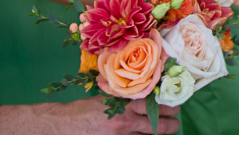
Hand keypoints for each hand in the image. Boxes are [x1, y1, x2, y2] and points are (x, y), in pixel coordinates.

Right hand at [38, 96, 179, 133]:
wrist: (63, 125)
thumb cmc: (85, 109)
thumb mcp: (108, 99)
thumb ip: (127, 100)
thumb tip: (149, 98)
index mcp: (125, 105)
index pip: (157, 105)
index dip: (170, 107)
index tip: (175, 106)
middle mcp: (126, 122)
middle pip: (160, 126)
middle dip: (172, 124)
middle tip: (175, 122)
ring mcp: (121, 137)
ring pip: (151, 139)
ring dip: (160, 135)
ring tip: (167, 131)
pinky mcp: (116, 145)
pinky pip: (137, 144)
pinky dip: (144, 141)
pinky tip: (146, 137)